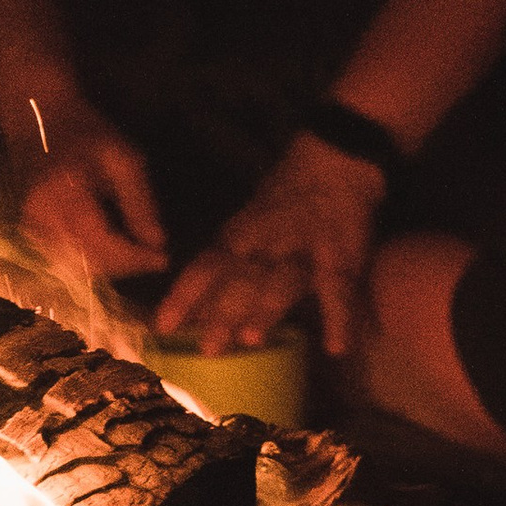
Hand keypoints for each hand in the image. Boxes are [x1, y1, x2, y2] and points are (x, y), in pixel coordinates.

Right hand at [19, 101, 168, 283]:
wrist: (37, 117)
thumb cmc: (85, 131)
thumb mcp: (123, 158)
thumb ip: (140, 203)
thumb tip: (157, 244)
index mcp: (67, 197)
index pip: (105, 246)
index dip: (136, 259)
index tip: (164, 258)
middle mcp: (43, 219)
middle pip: (88, 264)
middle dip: (125, 267)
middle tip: (154, 257)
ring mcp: (32, 226)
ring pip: (73, 267)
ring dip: (107, 267)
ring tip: (135, 254)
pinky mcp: (29, 229)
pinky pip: (61, 258)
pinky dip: (89, 260)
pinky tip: (109, 248)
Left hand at [154, 130, 387, 355]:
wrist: (336, 157)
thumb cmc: (287, 198)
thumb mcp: (250, 224)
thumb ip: (227, 265)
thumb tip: (197, 310)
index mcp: (242, 234)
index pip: (206, 265)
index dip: (184, 295)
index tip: (163, 327)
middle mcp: (266, 240)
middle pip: (240, 276)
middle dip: (222, 310)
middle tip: (208, 347)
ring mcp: (304, 246)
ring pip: (281, 278)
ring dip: (265, 307)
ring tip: (251, 339)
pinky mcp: (342, 252)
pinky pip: (340, 286)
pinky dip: (340, 316)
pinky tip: (337, 347)